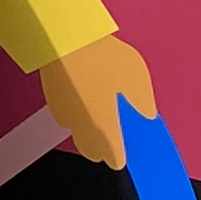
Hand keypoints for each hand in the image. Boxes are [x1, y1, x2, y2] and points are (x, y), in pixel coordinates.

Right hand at [37, 34, 159, 170]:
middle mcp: (82, 129)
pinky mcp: (53, 101)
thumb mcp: (137, 79)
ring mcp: (65, 116)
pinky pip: (70, 116)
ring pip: (80, 132)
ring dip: (91, 129)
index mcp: (106, 130)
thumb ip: (143, 103)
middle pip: (93, 151)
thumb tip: (146, 114)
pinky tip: (88, 95)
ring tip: (104, 110)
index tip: (129, 152)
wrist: (66, 40)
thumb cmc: (102, 58)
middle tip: (118, 133)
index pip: (115, 158)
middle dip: (105, 146)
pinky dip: (79, 112)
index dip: (123, 155)